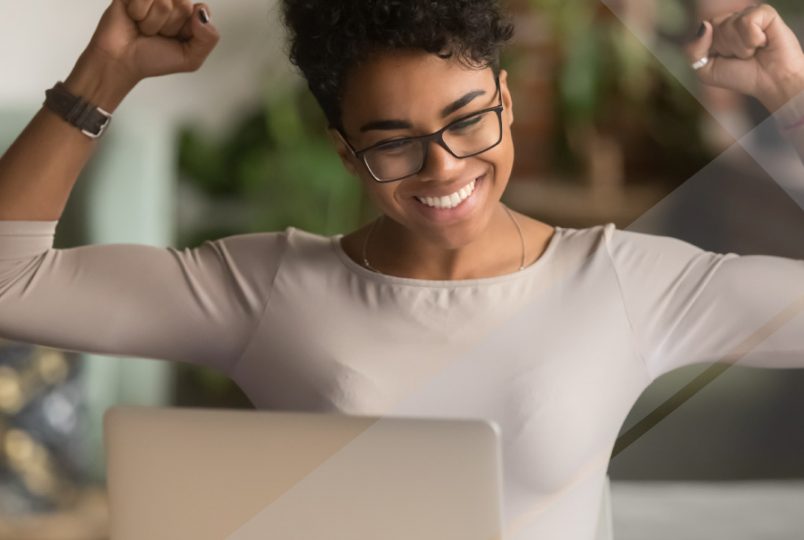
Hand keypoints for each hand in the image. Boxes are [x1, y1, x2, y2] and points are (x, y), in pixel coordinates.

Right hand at [83, 0, 219, 86]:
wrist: (122, 62)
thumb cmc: (153, 59)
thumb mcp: (191, 58)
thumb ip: (209, 38)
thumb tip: (201, 11)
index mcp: (188, 14)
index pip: (200, 9)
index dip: (187, 28)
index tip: (176, 38)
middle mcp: (171, 0)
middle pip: (183, 4)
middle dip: (170, 27)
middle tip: (157, 34)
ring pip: (163, 3)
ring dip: (153, 23)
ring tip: (144, 29)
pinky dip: (138, 13)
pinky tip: (133, 18)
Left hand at [686, 4, 803, 110]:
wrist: (770, 82)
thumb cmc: (741, 76)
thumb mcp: (706, 70)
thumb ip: (693, 50)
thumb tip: (704, 25)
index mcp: (717, 30)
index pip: (702, 30)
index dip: (712, 49)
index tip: (726, 59)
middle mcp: (732, 19)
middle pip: (714, 25)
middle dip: (726, 47)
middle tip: (742, 56)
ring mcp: (748, 14)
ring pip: (729, 24)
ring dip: (740, 46)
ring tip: (753, 51)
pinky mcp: (765, 13)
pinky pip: (747, 21)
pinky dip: (752, 39)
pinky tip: (763, 43)